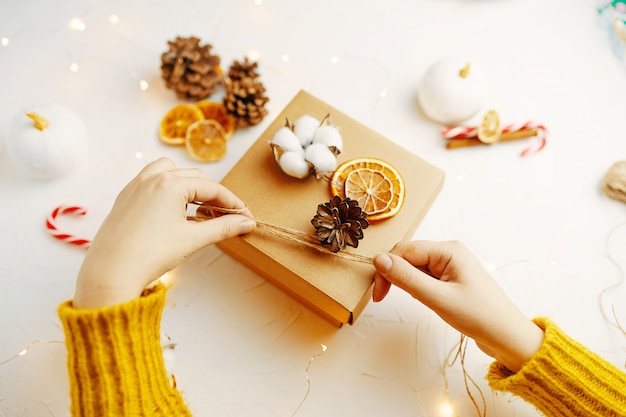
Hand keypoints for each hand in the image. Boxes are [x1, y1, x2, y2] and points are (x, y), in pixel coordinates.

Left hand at [73, 158, 254, 308]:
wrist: (110, 272)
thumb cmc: (149, 255)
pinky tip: (174, 210)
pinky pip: (152, 181)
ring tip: (199, 208)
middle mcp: (152, 178)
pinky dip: (169, 189)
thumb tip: (246, 223)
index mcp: (170, 184)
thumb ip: (223, 227)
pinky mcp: (125, 196)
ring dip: (189, 185)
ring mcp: (136, 185)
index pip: (212, 188)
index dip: (233, 202)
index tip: (245, 216)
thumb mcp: (192, 240)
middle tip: (227, 215)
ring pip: (171, 173)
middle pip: (194, 178)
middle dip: (214, 195)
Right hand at [372, 240, 542, 372]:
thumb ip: (406, 278)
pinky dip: (418, 288)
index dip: (386, 269)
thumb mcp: (437, 298)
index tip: (378, 295)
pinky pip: (425, 276)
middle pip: (407, 256)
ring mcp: (451, 264)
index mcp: (448, 250)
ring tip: (421, 302)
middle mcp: (449, 251)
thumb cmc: (479, 316)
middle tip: (384, 298)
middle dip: (394, 275)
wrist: (508, 336)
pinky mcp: (452, 278)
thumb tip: (379, 258)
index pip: (403, 251)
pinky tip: (428, 301)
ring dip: (407, 283)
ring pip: (415, 267)